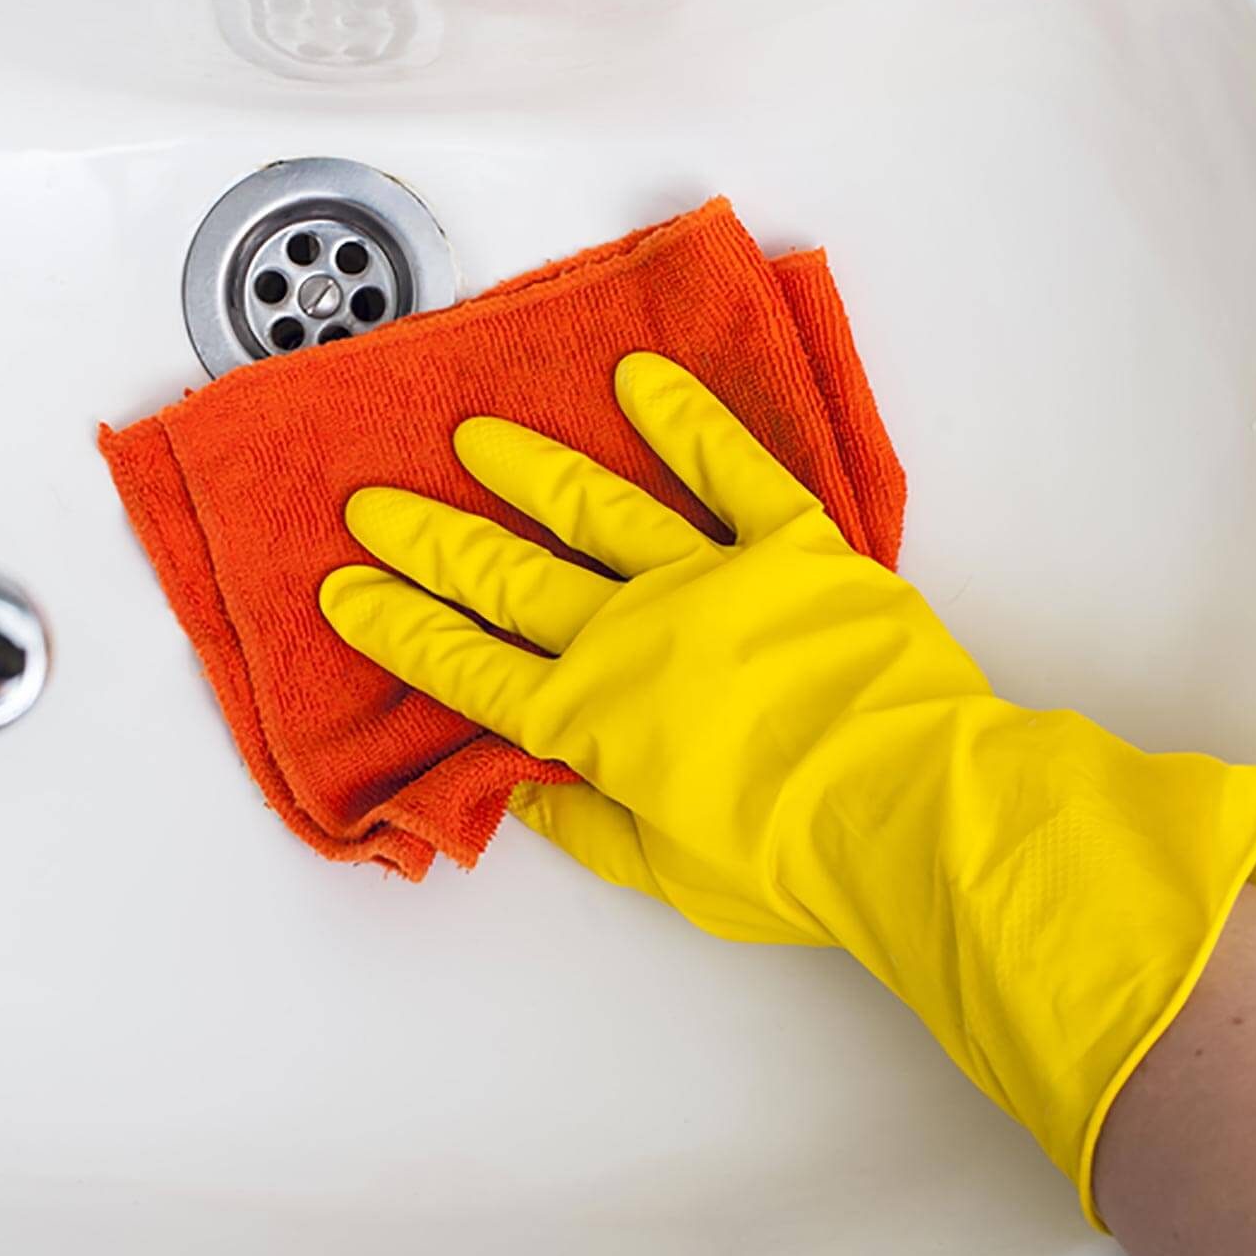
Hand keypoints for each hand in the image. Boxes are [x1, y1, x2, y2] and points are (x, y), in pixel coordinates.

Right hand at [321, 352, 1255, 1225]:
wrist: (906, 811)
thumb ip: (585, 823)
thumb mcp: (665, 872)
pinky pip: (731, 470)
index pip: (469, 666)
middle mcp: (632, 635)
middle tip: (373, 506)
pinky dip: (686, 421)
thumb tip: (526, 792)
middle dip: (430, 541)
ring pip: (596, 509)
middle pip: (506, 577)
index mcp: (591, 720)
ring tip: (476, 436)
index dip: (401, 630)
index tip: (349, 594)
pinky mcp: (792, 547)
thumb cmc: (793, 857)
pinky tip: (639, 383)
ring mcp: (709, 580)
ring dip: (529, 470)